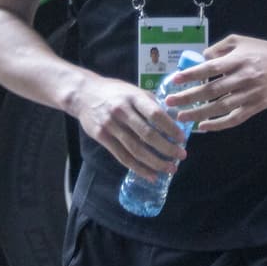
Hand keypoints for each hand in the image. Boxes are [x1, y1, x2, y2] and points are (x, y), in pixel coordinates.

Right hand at [70, 75, 188, 181]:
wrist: (83, 94)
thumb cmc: (114, 92)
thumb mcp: (133, 90)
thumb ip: (150, 104)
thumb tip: (173, 121)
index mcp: (133, 97)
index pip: (156, 114)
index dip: (171, 129)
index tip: (182, 139)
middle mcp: (121, 111)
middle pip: (148, 135)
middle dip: (167, 148)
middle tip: (181, 156)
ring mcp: (110, 125)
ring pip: (136, 149)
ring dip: (155, 162)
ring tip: (170, 169)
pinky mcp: (102, 137)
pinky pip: (123, 157)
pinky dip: (138, 168)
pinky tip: (151, 175)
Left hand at [162, 35, 266, 130]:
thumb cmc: (262, 50)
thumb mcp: (240, 41)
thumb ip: (218, 48)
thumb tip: (201, 59)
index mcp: (237, 60)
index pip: (209, 69)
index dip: (191, 75)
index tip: (175, 80)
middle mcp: (242, 78)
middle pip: (211, 91)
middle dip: (188, 97)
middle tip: (170, 102)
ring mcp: (250, 94)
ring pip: (220, 107)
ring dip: (199, 113)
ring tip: (181, 116)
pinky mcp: (256, 106)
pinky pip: (235, 118)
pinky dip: (219, 124)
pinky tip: (204, 127)